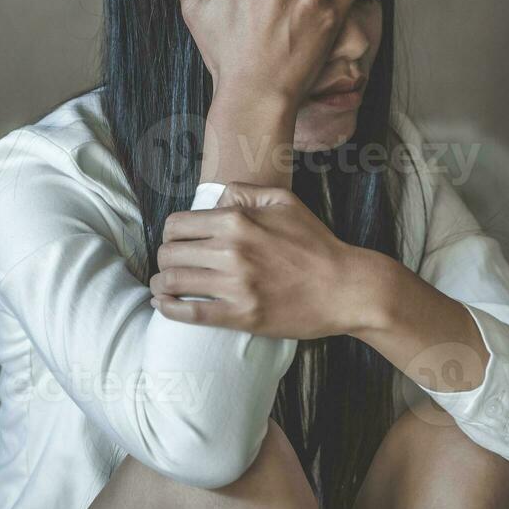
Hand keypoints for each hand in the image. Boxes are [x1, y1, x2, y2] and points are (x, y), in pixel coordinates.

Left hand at [149, 182, 378, 338]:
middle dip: (164, 259)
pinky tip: (164, 306)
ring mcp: (235, 285)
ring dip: (161, 284)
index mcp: (236, 221)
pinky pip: (189, 313)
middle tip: (170, 265)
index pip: (177, 225)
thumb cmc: (316, 243)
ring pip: (173, 282)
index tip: (176, 243)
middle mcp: (231, 251)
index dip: (171, 234)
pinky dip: (168, 309)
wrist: (346, 288)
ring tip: (164, 286)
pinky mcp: (242, 315)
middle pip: (169, 254)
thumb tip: (215, 198)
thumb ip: (244, 192)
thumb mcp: (284, 201)